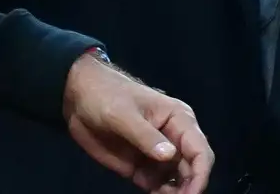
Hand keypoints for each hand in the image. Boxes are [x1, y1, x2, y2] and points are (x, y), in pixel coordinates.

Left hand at [62, 54, 213, 193]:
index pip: (200, 150)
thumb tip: (169, 156)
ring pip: (178, 182)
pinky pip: (159, 187)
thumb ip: (145, 136)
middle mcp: (174, 139)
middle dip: (189, 188)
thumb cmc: (105, 95)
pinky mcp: (142, 168)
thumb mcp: (122, 113)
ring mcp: (158, 155)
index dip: (201, 174)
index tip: (191, 193)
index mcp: (178, 120)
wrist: (78, 97)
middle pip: (193, 169)